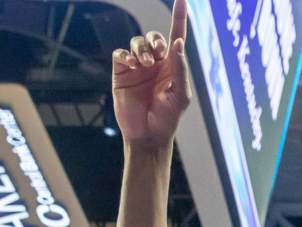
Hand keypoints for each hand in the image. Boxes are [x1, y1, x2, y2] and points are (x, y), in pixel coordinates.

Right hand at [111, 0, 191, 151]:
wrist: (147, 136)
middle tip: (158, 52)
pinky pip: (120, 54)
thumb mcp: (180, 95)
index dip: (179, 17)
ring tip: (144, 63)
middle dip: (155, 40)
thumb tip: (178, 42)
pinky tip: (131, 64)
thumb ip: (180, 68)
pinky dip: (125, 54)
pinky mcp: (121, 73)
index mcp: (173, 65)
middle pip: (154, 37)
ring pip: (136, 42)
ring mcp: (137, 67)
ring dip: (141, 48)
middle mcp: (155, 63)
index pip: (176, 36)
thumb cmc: (167, 118)